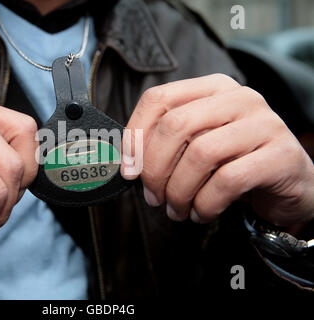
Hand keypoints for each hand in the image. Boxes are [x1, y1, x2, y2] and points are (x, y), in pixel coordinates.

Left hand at [122, 74, 313, 228]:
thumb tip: (128, 164)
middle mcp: (238, 97)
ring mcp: (263, 123)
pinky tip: (201, 213)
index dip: (135, 135)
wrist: (287, 183)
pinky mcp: (280, 154)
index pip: (158, 98)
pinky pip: (228, 180)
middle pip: (175, 125)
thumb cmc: (233, 163)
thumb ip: (167, 145)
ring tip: (176, 210)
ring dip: (179, 192)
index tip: (128, 170)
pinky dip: (205, 204)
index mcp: (212, 88)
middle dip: (154, 168)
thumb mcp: (197, 145)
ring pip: (200, 154)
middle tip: (152, 197)